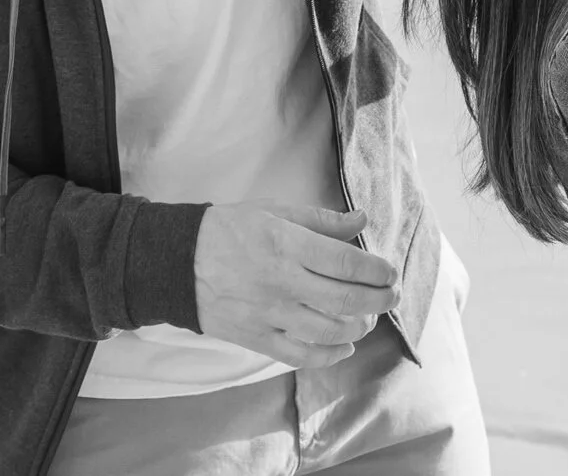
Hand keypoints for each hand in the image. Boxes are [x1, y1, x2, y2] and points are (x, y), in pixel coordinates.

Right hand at [192, 201, 397, 368]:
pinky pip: (300, 355)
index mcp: (287, 245)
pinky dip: (329, 355)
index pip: (344, 261)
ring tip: (369, 318)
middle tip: (391, 295)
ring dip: (359, 327)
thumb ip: (322, 220)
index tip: (390, 272)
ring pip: (327, 331)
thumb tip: (363, 219)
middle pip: (343, 299)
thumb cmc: (230, 231)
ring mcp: (268, 314)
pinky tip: (345, 347)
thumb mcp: (275, 212)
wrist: (176, 262)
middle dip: (378, 300)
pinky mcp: (256, 338)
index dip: (375, 270)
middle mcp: (281, 282)